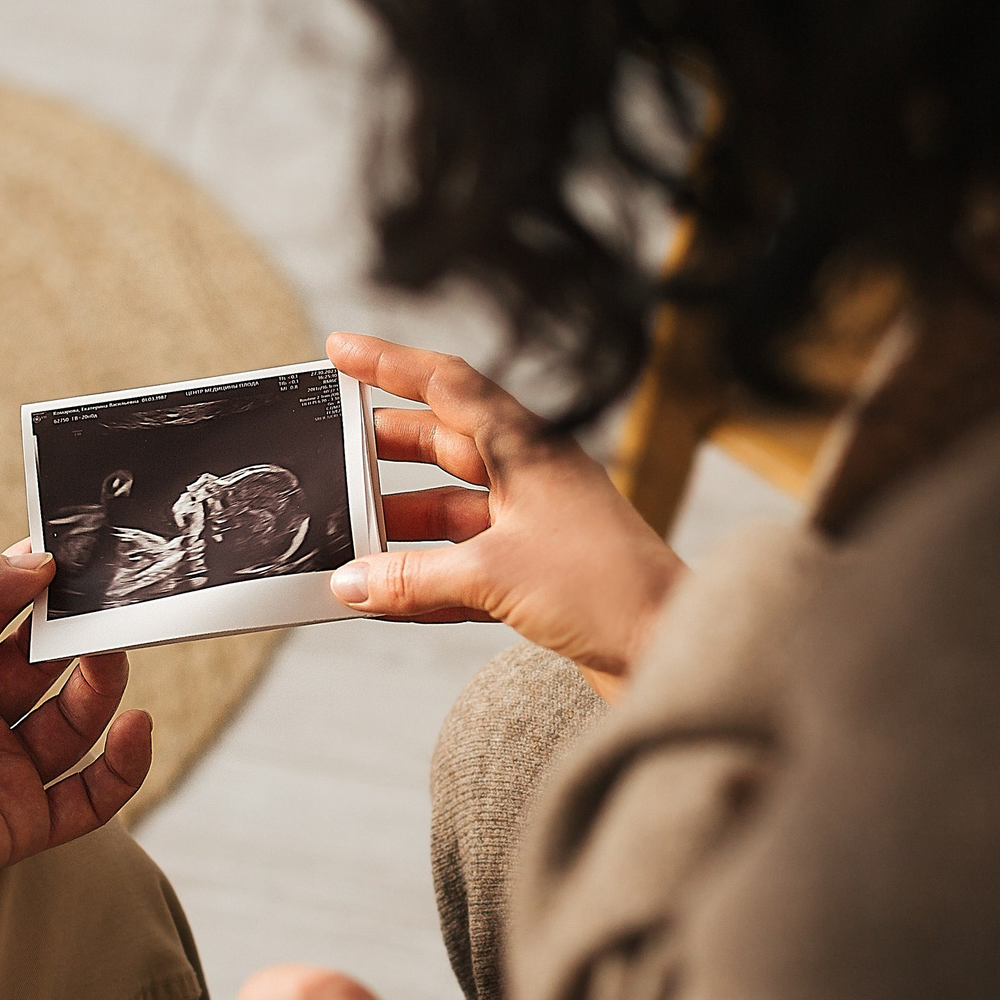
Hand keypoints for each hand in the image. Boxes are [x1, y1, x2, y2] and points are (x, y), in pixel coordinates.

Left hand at [0, 540, 152, 923]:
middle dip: (77, 633)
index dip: (33, 589)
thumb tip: (37, 566)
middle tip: (106, 605)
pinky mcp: (16, 823)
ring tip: (111, 654)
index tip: (71, 560)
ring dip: (101, 687)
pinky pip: (89, 800)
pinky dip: (124, 766)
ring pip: (73, 724)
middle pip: (44, 666)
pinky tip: (134, 726)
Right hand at [326, 334, 684, 698]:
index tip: (340, 351)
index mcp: (530, 448)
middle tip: (330, 449)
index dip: (390, 364)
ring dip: (398, 522)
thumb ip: (412, 576)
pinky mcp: (536, 576)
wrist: (669, 648)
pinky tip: (382, 592)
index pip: (449, 386)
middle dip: (384, 449)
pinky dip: (422, 575)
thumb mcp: (494, 574)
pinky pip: (462, 564)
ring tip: (344, 530)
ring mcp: (534, 526)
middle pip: (443, 444)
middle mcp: (531, 478)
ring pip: (449, 509)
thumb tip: (352, 582)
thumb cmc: (607, 590)